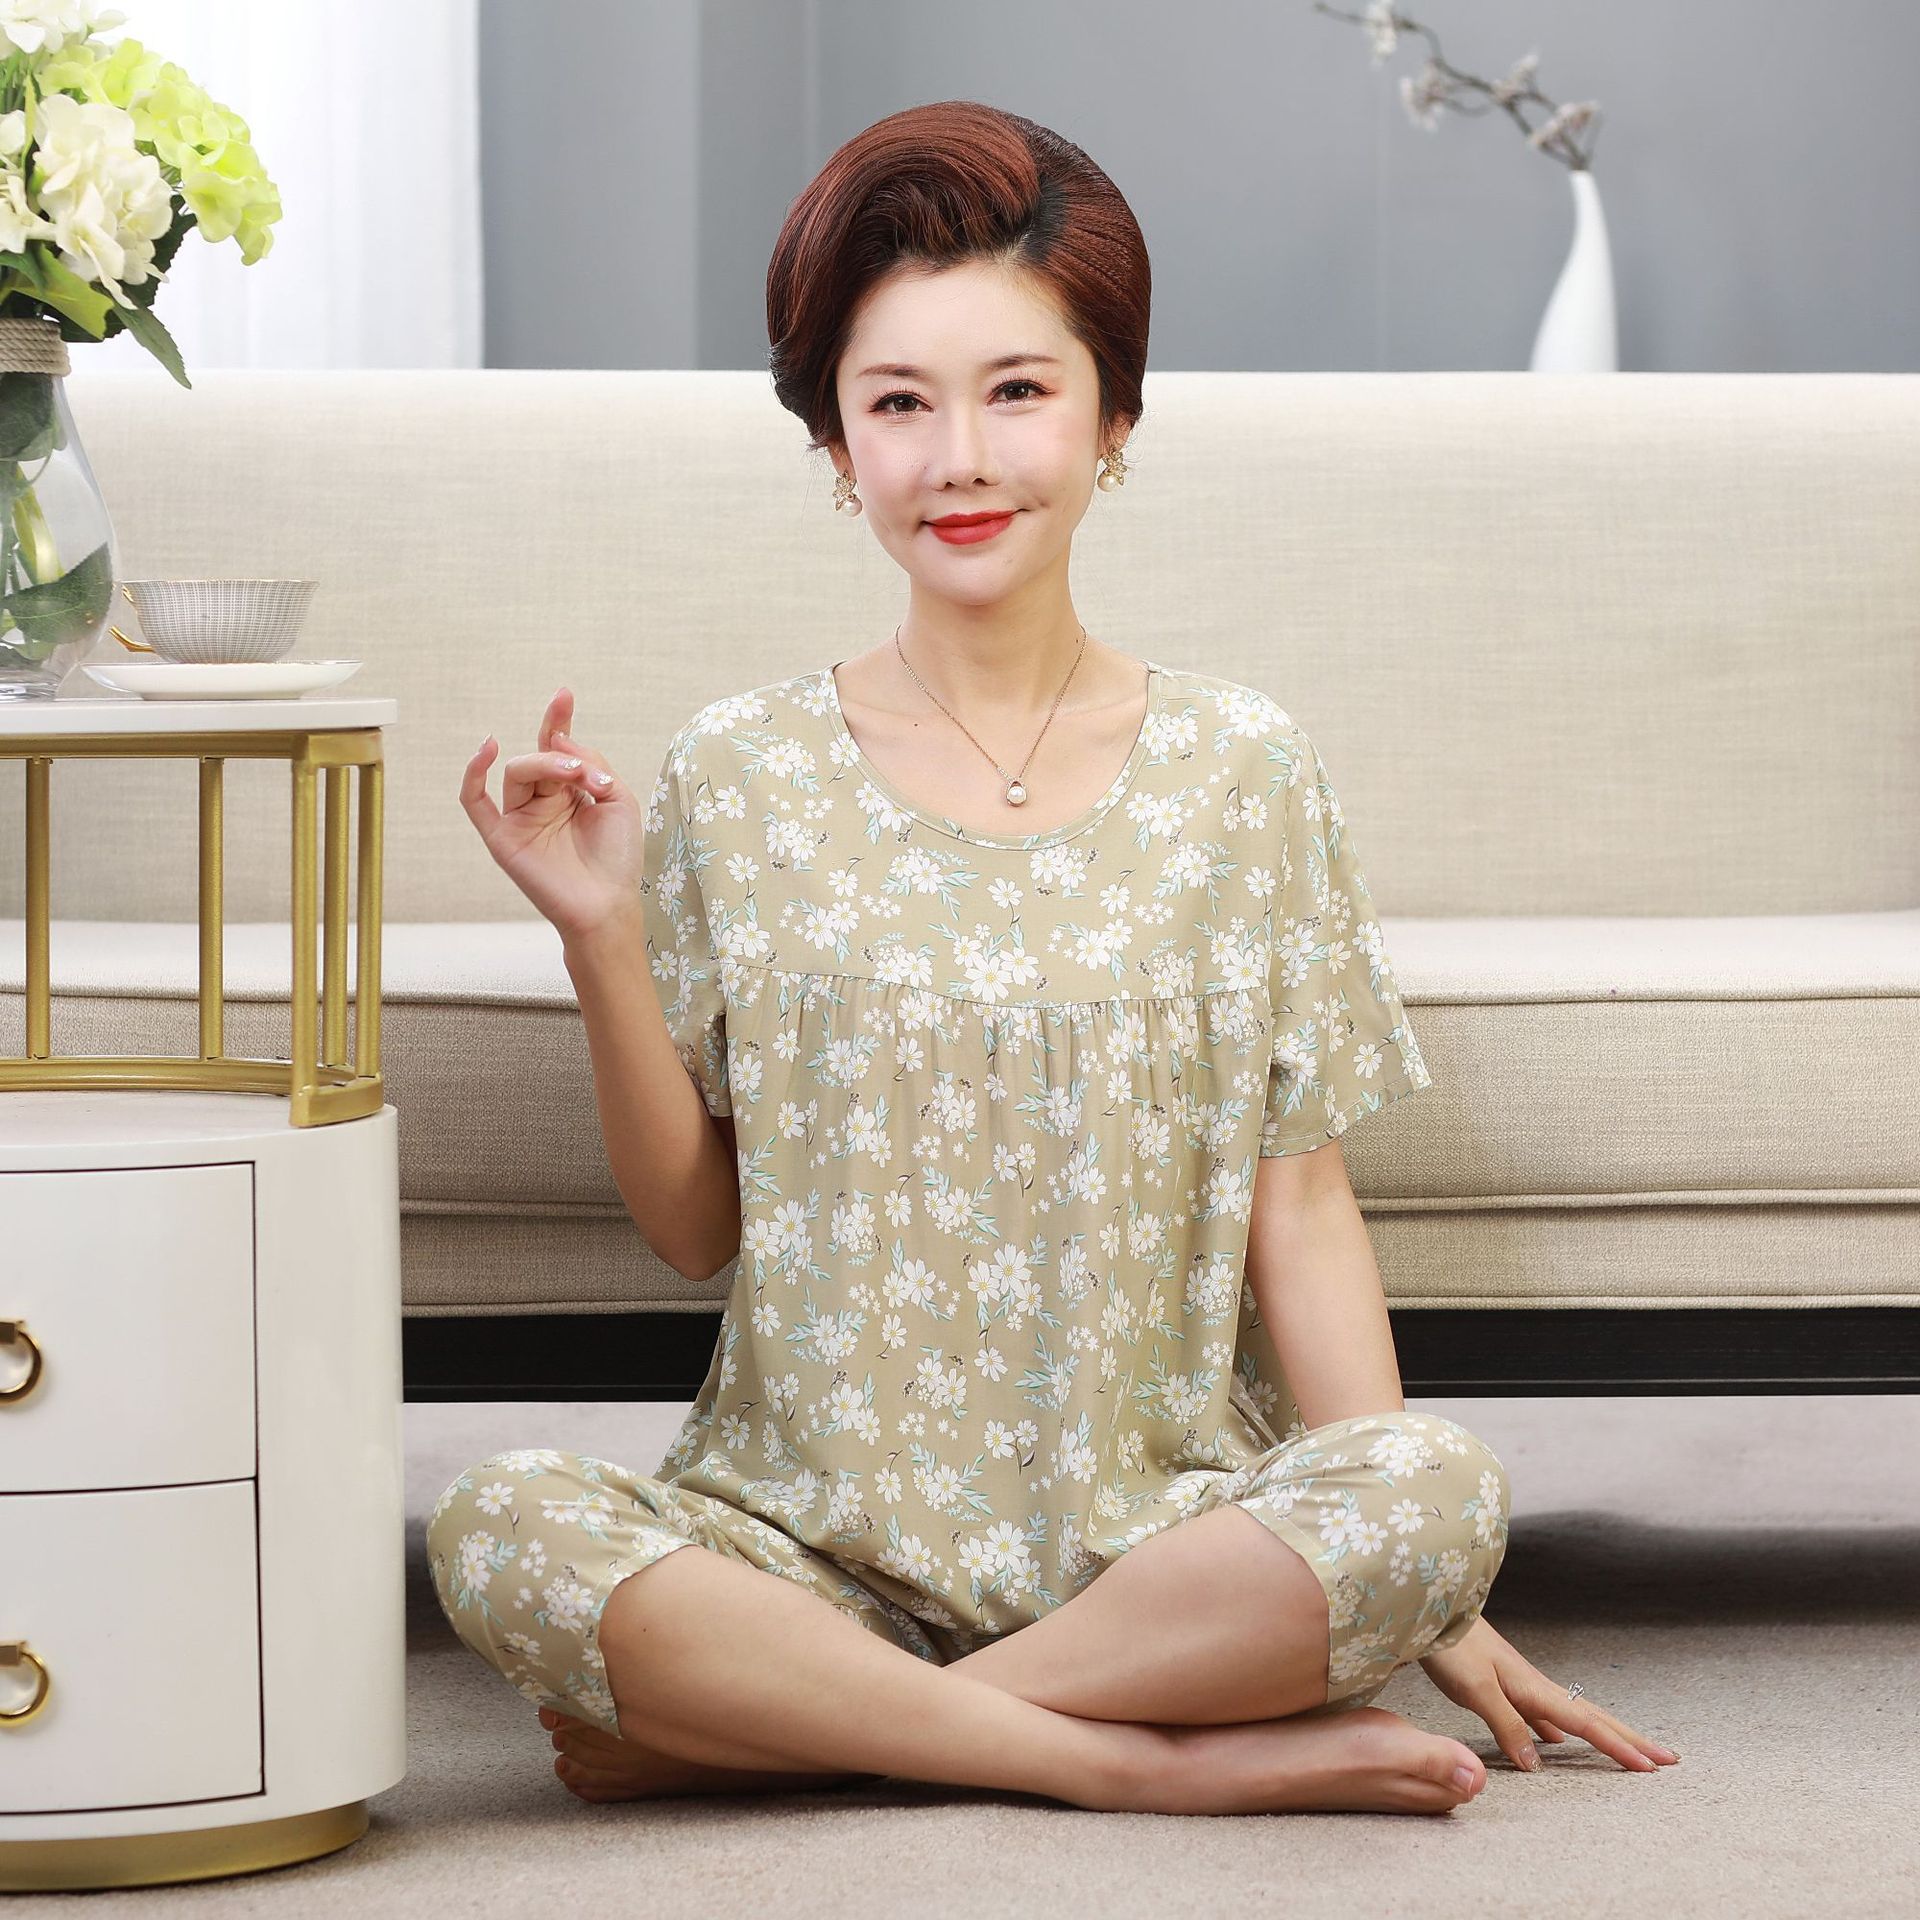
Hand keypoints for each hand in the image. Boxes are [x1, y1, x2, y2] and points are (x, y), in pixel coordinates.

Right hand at [460, 685, 647, 944]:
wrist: (607, 904)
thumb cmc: (617, 857)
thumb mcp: (618, 798)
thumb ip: (590, 762)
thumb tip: (558, 739)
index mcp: (570, 792)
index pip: (558, 748)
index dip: (558, 720)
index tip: (564, 694)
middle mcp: (543, 802)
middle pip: (540, 757)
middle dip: (563, 755)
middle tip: (586, 774)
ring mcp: (520, 819)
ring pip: (518, 772)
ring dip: (545, 764)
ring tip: (574, 776)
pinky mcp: (502, 838)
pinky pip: (474, 801)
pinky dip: (474, 773)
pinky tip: (486, 750)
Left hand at [1418, 1616, 1680, 1774]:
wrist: (1429, 1607)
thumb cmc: (1449, 1645)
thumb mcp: (1476, 1689)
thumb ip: (1507, 1725)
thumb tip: (1539, 1765)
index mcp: (1533, 1688)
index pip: (1587, 1724)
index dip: (1620, 1746)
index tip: (1654, 1767)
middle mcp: (1534, 1685)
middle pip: (1591, 1717)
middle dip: (1629, 1738)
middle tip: (1667, 1759)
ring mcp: (1520, 1683)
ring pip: (1572, 1715)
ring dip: (1602, 1733)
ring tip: (1627, 1750)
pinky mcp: (1503, 1684)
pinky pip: (1545, 1714)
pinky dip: (1562, 1729)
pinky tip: (1556, 1740)